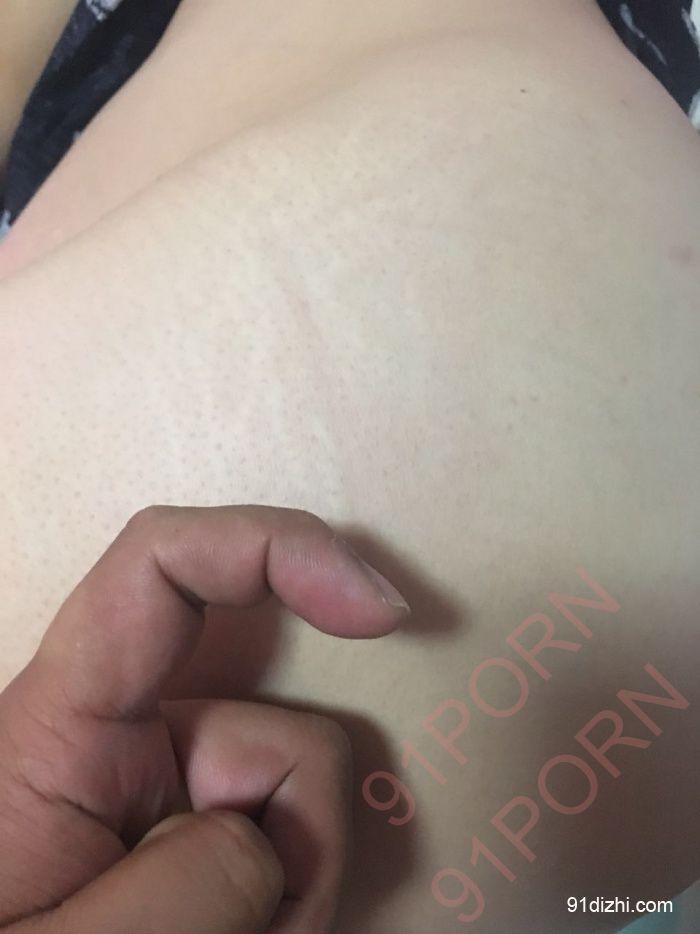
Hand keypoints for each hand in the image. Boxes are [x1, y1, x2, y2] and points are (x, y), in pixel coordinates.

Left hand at [0, 504, 408, 932]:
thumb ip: (184, 886)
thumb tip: (264, 831)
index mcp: (58, 724)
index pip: (164, 565)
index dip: (278, 547)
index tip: (378, 609)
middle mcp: (124, 734)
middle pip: (271, 711)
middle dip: (302, 816)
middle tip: (261, 932)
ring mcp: (173, 787)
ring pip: (302, 791)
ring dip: (292, 890)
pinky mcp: (205, 833)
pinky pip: (295, 843)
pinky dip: (291, 905)